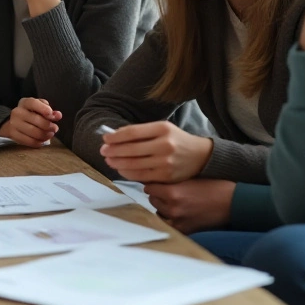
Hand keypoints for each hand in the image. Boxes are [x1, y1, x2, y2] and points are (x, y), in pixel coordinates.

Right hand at [0, 97, 60, 147]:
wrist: (15, 122)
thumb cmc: (31, 113)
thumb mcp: (39, 107)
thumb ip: (50, 110)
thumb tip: (58, 115)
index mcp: (25, 103)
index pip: (33, 103)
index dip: (43, 108)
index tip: (51, 113)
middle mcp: (17, 112)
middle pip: (36, 120)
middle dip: (49, 125)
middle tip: (55, 128)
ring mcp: (14, 124)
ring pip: (34, 132)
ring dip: (46, 135)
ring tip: (50, 134)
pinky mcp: (13, 135)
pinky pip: (30, 141)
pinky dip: (39, 142)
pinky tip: (42, 140)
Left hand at [99, 121, 213, 182]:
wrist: (201, 156)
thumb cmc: (177, 140)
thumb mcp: (163, 129)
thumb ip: (142, 132)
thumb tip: (115, 136)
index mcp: (163, 128)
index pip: (132, 132)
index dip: (116, 136)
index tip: (106, 139)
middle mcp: (165, 144)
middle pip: (131, 149)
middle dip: (113, 151)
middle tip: (103, 151)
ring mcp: (166, 162)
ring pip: (134, 164)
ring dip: (117, 163)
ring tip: (109, 161)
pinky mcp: (166, 176)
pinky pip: (141, 176)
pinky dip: (127, 173)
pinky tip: (121, 170)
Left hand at [144, 179, 234, 233]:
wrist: (232, 202)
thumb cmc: (214, 186)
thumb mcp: (189, 177)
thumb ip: (171, 180)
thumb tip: (155, 178)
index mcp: (172, 192)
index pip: (149, 187)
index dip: (152, 183)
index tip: (155, 182)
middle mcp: (172, 208)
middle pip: (152, 199)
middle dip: (157, 194)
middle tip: (166, 190)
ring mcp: (177, 221)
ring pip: (158, 211)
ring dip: (162, 206)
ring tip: (173, 201)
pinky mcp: (184, 229)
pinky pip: (167, 223)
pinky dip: (168, 218)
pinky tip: (176, 212)